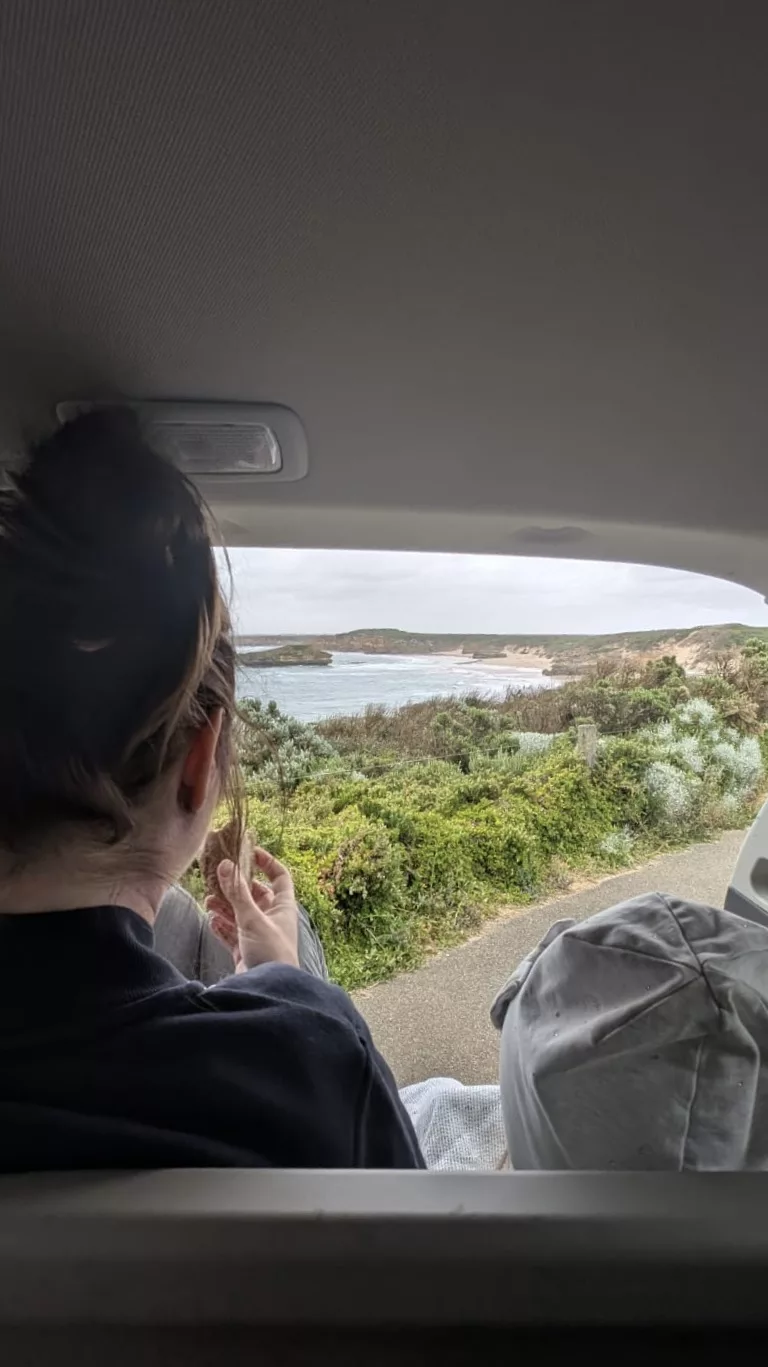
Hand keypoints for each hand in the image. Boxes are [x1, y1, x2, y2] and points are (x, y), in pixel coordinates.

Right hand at [205, 846, 299, 970]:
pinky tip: (211, 922)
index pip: (280, 877)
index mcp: (283, 907)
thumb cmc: (270, 952)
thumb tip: (226, 864)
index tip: (249, 852)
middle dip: (235, 888)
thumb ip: (237, 893)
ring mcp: (259, 936)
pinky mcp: (246, 952)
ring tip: (208, 902)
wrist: (269, 990)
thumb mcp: (252, 919)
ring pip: (240, 914)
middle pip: (254, 895)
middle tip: (216, 878)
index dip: (267, 862)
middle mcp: (272, 919)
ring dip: (225, 907)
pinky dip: (222, 927)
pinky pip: (232, 934)